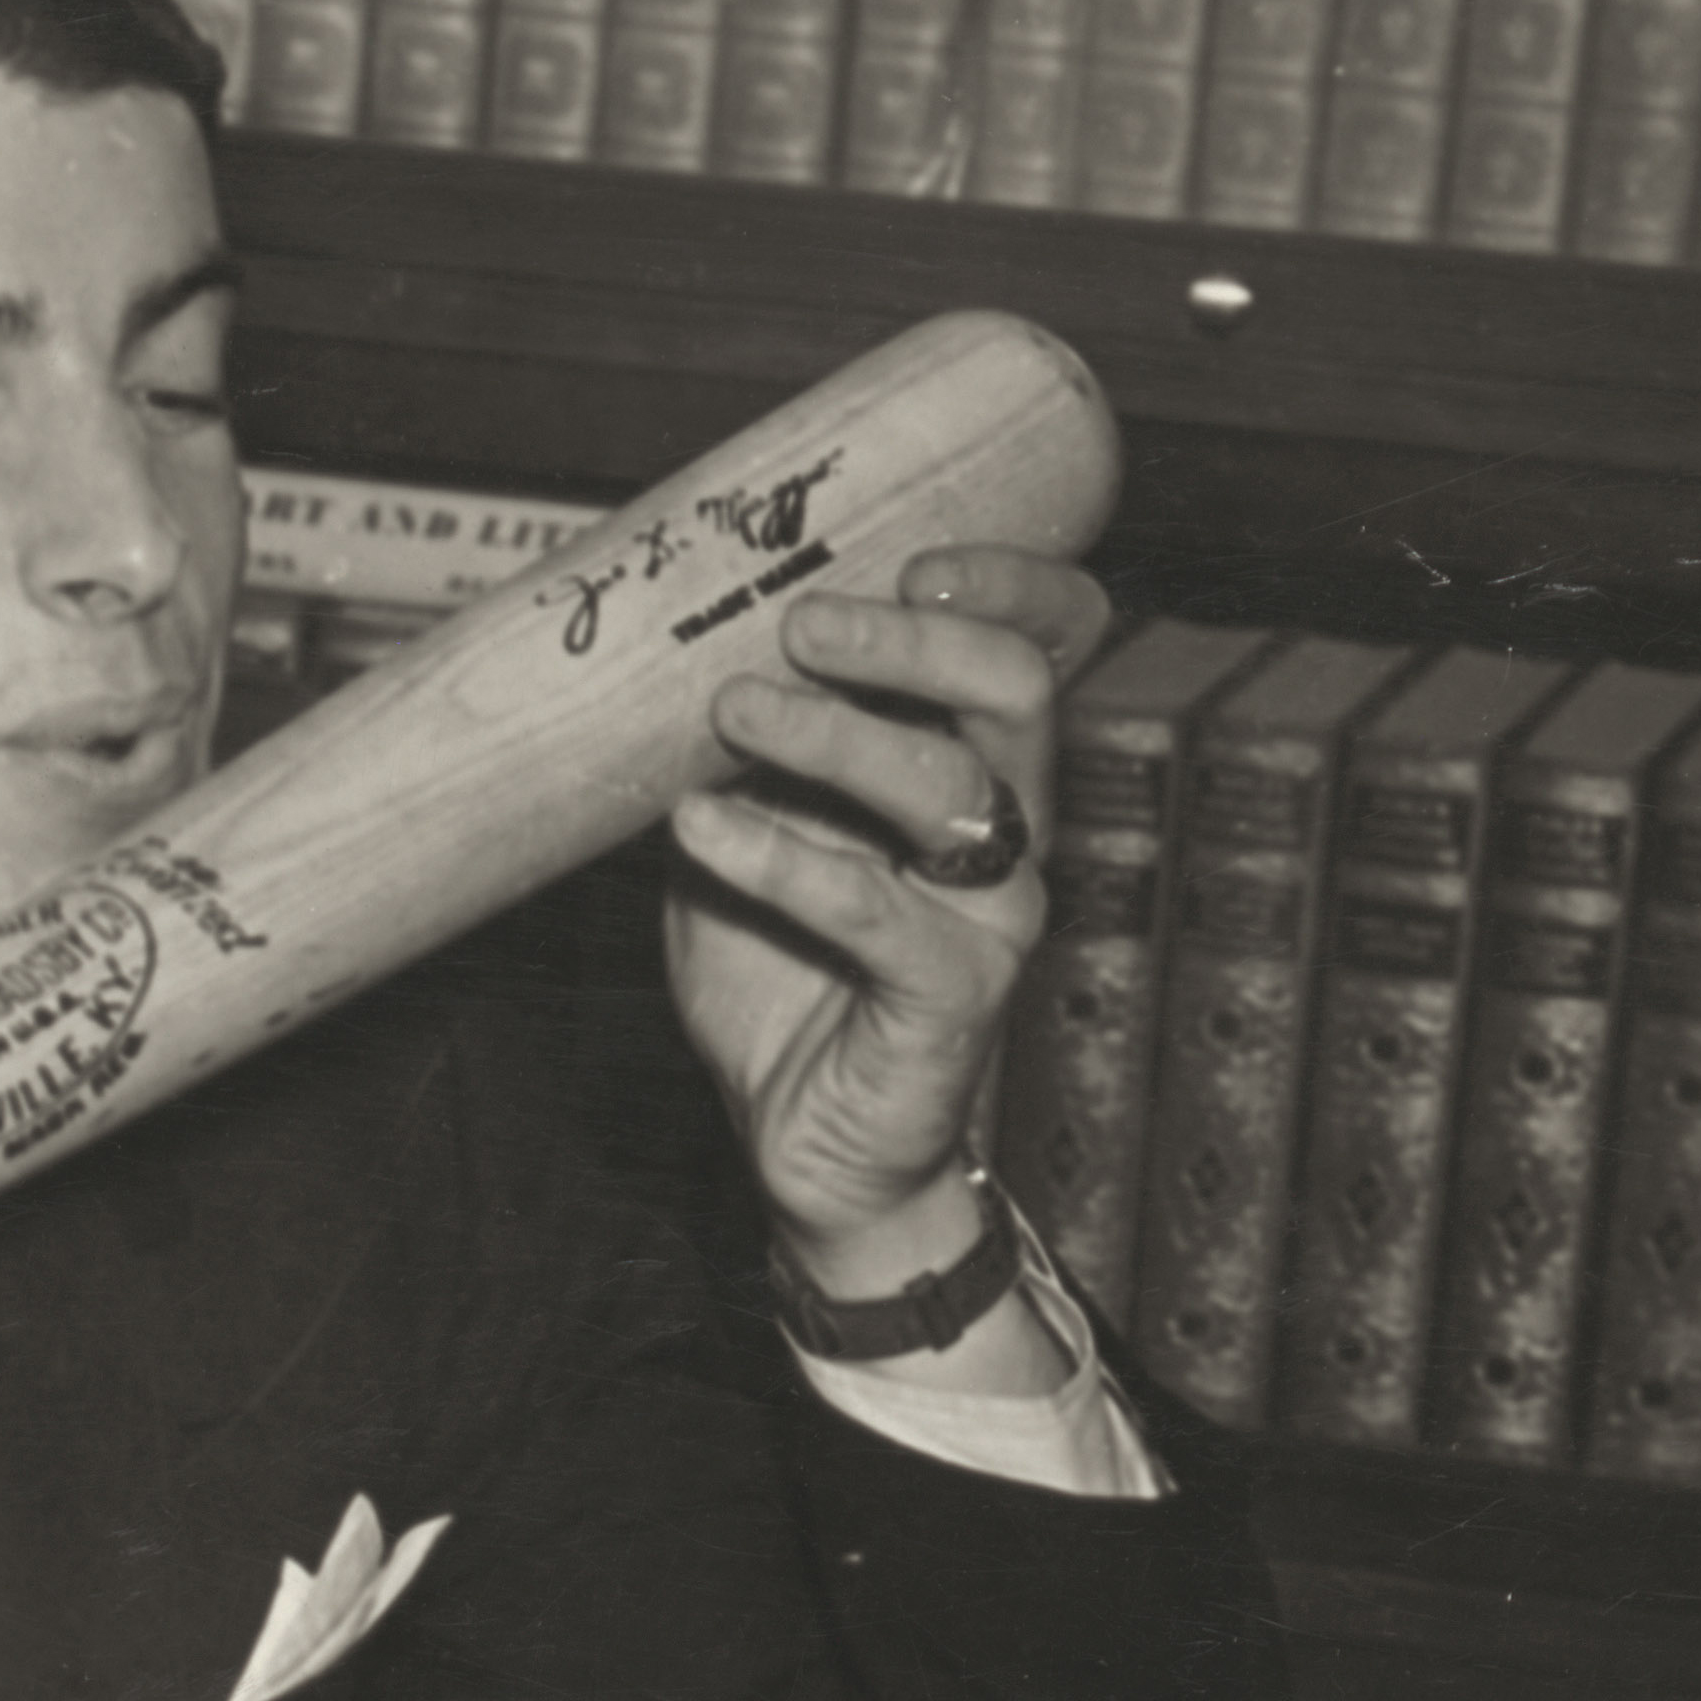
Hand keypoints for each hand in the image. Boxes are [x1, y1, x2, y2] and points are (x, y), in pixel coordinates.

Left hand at [663, 546, 1110, 1296]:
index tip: (915, 558)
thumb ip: (731, 754)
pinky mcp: (950, 994)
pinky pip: (874, 910)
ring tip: (729, 712)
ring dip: (833, 733)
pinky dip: (778, 857)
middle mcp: (1004, 830)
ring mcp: (989, 914)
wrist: (808, 1141)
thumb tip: (658, 653)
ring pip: (950, 787)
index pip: (1043, 649)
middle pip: (1013, 692)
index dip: (1009, 588)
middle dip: (909, 641)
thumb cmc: (781, 975)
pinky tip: (697, 828)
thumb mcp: (739, 835)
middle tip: (800, 624)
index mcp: (969, 771)